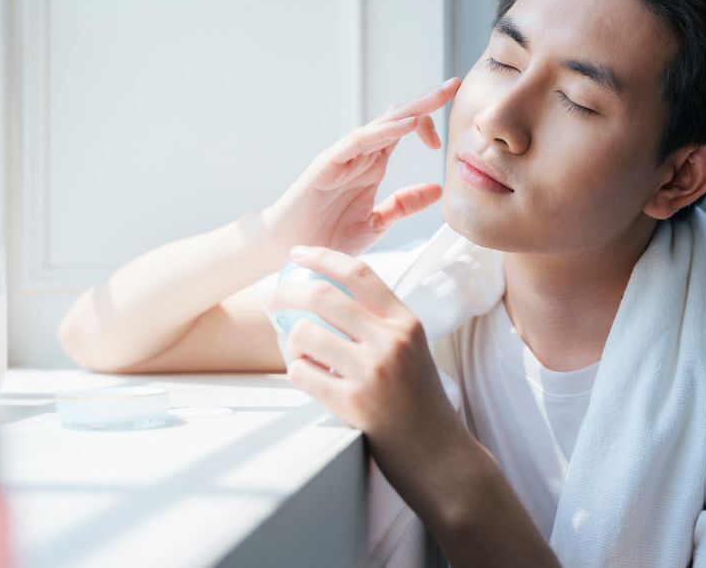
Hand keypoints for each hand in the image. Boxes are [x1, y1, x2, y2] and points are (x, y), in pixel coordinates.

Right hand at [261, 77, 460, 257]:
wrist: (290, 251)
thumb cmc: (327, 236)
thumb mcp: (377, 223)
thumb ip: (403, 205)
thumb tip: (437, 189)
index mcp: (373, 166)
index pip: (404, 132)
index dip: (428, 125)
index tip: (447, 137)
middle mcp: (360, 156)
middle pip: (397, 120)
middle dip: (426, 102)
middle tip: (453, 85)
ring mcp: (343, 157)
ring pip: (381, 124)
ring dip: (410, 110)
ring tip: (436, 97)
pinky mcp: (327, 164)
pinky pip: (359, 141)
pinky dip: (383, 131)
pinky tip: (408, 124)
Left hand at [263, 245, 457, 445]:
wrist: (436, 452)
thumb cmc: (418, 399)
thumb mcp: (411, 349)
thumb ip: (379, 322)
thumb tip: (327, 294)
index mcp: (406, 322)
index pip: (360, 273)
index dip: (323, 256)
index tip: (297, 253)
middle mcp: (391, 341)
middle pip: (323, 296)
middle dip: (285, 293)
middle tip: (269, 299)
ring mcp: (371, 372)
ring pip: (304, 334)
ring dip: (290, 340)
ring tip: (296, 350)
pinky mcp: (353, 404)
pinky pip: (302, 374)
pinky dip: (297, 372)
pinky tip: (308, 377)